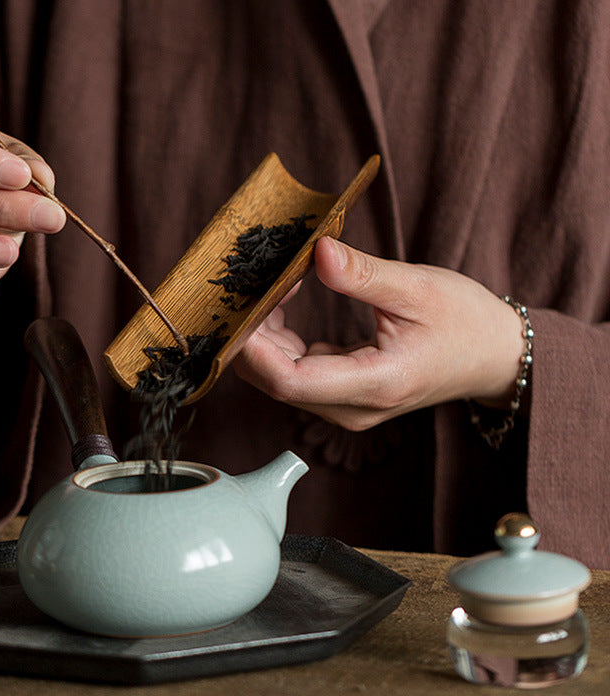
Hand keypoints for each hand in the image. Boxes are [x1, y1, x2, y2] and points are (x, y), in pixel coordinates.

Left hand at [233, 237, 524, 430]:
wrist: (491, 356)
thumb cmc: (463, 322)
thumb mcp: (417, 288)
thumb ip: (362, 274)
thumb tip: (316, 251)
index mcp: (374, 384)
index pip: (289, 381)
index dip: (253, 348)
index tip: (239, 306)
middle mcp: (353, 408)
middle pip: (276, 382)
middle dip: (251, 336)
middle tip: (247, 284)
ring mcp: (346, 407)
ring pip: (281, 380)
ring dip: (264, 337)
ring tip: (270, 286)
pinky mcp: (343, 396)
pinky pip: (295, 374)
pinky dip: (280, 342)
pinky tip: (284, 303)